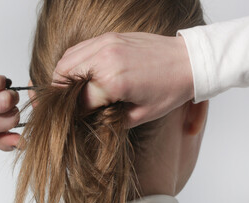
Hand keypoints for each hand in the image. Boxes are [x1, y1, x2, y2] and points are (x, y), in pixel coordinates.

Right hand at [53, 32, 193, 127]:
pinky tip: (81, 74)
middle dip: (60, 94)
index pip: (77, 101)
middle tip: (66, 105)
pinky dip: (73, 62)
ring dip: (63, 77)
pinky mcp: (108, 37)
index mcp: (113, 81)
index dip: (74, 114)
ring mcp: (105, 43)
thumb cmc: (169, 89)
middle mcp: (105, 58)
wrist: (188, 61)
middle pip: (63, 76)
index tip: (78, 119)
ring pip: (66, 60)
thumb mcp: (140, 115)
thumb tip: (89, 118)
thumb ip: (109, 118)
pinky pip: (78, 49)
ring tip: (71, 91)